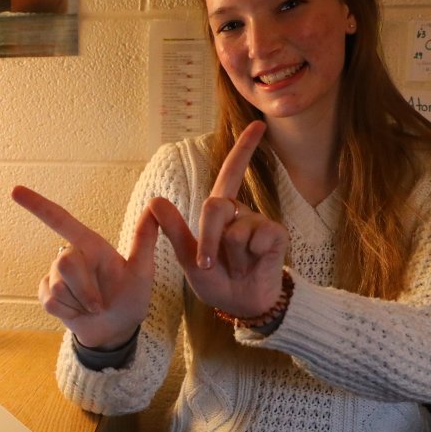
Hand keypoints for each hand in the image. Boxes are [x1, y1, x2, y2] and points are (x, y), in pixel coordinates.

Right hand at [11, 186, 158, 348]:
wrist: (117, 329)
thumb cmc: (131, 296)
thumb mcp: (143, 271)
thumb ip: (145, 239)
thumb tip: (156, 203)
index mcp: (91, 245)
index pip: (62, 221)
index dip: (38, 205)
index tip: (15, 191)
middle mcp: (72, 256)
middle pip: (64, 263)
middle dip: (85, 289)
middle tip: (101, 304)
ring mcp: (56, 276)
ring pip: (58, 287)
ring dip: (80, 304)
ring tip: (93, 308)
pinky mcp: (47, 295)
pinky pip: (50, 302)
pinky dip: (68, 313)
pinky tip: (78, 312)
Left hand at [150, 121, 288, 317]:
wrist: (242, 306)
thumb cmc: (217, 281)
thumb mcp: (188, 260)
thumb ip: (174, 231)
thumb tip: (154, 201)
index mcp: (220, 212)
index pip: (231, 173)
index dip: (244, 149)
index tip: (259, 125)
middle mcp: (241, 212)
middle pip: (216, 206)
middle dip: (207, 239)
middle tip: (208, 265)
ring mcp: (259, 223)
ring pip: (235, 229)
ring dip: (229, 255)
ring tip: (238, 267)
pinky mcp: (275, 236)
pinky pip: (257, 237)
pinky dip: (249, 256)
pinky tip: (255, 264)